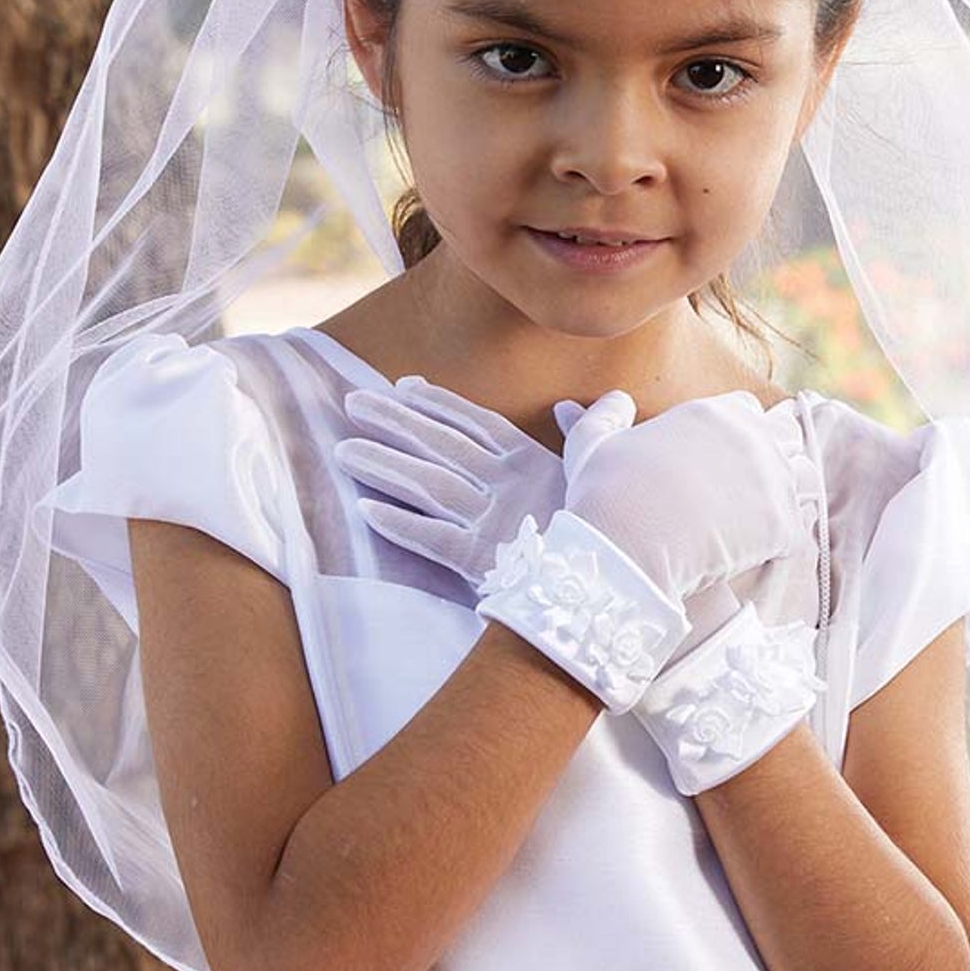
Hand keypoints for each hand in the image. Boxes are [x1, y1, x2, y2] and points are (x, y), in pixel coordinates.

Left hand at [332, 378, 772, 664]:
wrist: (626, 584)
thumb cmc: (617, 528)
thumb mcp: (604, 473)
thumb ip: (588, 434)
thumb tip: (574, 406)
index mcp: (534, 460)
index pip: (477, 422)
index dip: (439, 404)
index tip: (404, 387)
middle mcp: (508, 484)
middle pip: (439, 445)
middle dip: (394, 421)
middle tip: (351, 402)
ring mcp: (494, 521)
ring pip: (427, 484)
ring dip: (383, 465)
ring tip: (343, 449)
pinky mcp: (483, 561)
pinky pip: (432, 539)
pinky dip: (397, 524)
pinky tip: (364, 509)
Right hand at [557, 389, 819, 613]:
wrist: (625, 548)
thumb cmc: (605, 492)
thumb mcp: (592, 445)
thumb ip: (602, 416)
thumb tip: (602, 402)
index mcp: (714, 412)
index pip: (746, 408)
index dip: (737, 429)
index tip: (723, 454)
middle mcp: (752, 437)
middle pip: (785, 434)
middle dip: (774, 453)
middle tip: (749, 485)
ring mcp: (772, 480)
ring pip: (804, 476)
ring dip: (789, 491)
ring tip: (762, 514)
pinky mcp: (781, 524)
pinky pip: (798, 527)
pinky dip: (783, 538)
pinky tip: (760, 549)